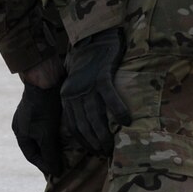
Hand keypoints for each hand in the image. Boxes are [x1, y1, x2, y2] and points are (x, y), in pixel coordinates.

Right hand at [11, 81, 64, 180]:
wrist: (45, 80)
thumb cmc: (43, 109)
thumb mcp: (46, 134)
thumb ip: (49, 154)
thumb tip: (54, 173)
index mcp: (19, 133)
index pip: (32, 156)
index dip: (44, 165)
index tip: (57, 173)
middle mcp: (22, 125)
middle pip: (36, 146)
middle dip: (48, 155)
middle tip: (62, 163)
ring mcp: (30, 115)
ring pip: (42, 135)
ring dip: (53, 143)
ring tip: (66, 150)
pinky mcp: (39, 107)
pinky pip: (46, 125)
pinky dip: (54, 131)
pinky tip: (65, 133)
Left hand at [61, 29, 131, 156]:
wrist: (94, 37)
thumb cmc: (88, 64)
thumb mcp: (76, 84)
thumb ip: (78, 101)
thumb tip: (87, 123)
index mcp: (67, 96)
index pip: (73, 126)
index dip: (83, 141)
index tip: (93, 151)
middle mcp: (75, 92)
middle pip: (83, 124)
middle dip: (93, 142)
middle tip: (105, 153)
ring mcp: (88, 84)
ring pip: (95, 115)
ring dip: (103, 133)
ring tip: (112, 146)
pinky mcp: (101, 74)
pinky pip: (109, 96)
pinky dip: (117, 109)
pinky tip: (125, 121)